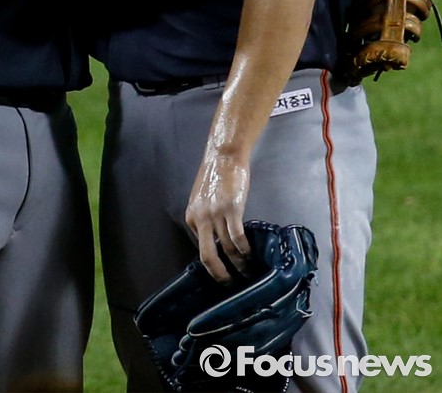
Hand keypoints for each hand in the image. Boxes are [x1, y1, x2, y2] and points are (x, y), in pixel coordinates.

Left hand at [185, 149, 250, 281]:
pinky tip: (250, 255)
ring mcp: (216, 214)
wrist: (224, 156)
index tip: (223, 269)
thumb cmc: (215, 175)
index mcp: (191, 216)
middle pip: (207, 255)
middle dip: (219, 274)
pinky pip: (238, 238)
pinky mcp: (232, 210)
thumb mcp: (201, 200)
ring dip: (238, 264)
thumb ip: (205, 218)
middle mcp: (201, 218)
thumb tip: (214, 239)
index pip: (200, 246)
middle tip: (228, 284)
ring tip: (246, 272)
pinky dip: (244, 250)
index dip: (212, 261)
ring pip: (226, 249)